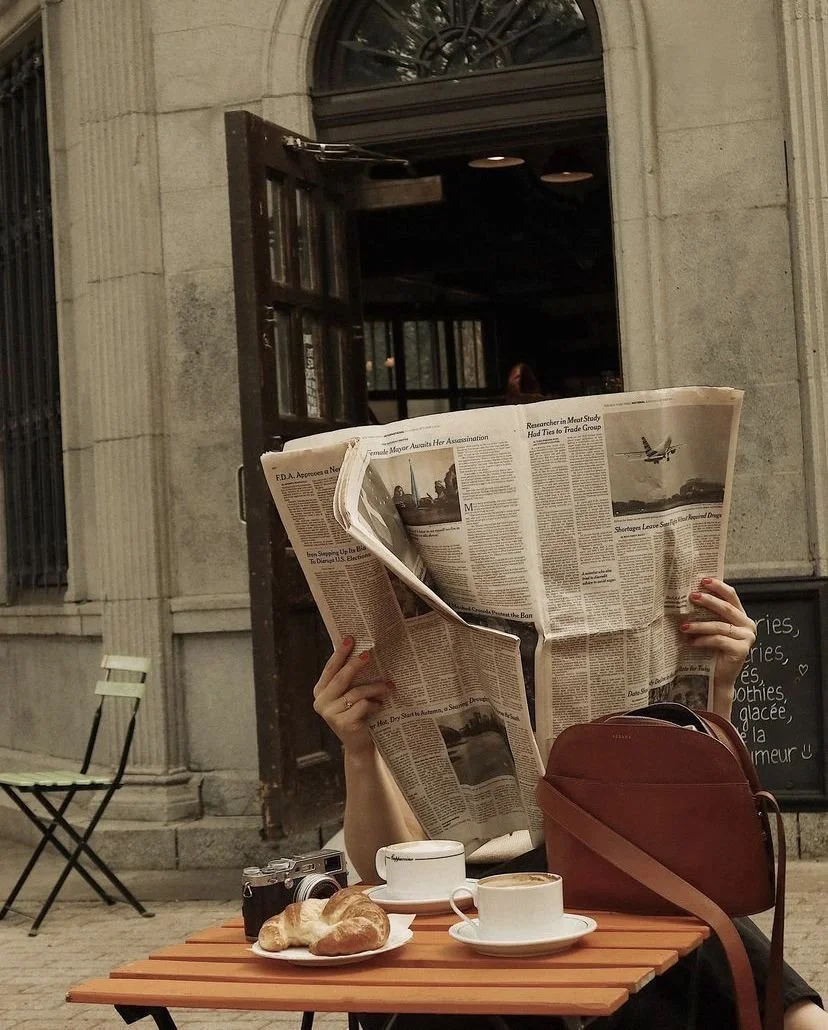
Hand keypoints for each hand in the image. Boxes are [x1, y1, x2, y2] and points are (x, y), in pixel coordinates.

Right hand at [312, 638, 392, 755]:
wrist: (360, 744)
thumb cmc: (357, 714)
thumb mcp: (350, 694)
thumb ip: (350, 678)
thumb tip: (363, 651)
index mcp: (321, 691)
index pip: (330, 669)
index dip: (340, 653)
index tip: (349, 639)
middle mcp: (322, 702)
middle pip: (341, 678)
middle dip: (355, 664)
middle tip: (368, 654)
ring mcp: (330, 714)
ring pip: (355, 692)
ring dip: (375, 687)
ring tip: (389, 686)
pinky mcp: (343, 723)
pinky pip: (362, 706)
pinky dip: (374, 704)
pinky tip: (381, 706)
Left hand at [680, 578, 755, 711]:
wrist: (716, 677)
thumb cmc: (710, 650)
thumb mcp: (709, 628)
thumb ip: (706, 613)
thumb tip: (689, 594)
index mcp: (740, 616)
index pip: (731, 596)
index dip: (718, 586)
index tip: (703, 579)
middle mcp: (747, 625)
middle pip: (727, 608)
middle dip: (708, 600)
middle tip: (692, 596)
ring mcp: (746, 638)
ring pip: (720, 626)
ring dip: (700, 625)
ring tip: (684, 626)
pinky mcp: (741, 650)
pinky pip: (719, 640)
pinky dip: (703, 640)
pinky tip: (691, 642)